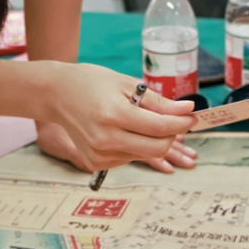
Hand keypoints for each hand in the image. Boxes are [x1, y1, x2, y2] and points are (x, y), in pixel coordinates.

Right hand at [43, 64, 196, 172]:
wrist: (56, 95)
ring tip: (137, 119)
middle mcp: (105, 139)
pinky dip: (135, 146)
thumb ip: (158, 102)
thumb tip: (188, 111)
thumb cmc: (92, 84)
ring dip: (152, 140)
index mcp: (113, 115)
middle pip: (157, 148)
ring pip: (145, 154)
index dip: (181, 123)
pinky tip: (121, 131)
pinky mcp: (96, 164)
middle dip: (172, 135)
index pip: (159, 128)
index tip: (193, 116)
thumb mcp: (127, 84)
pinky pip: (130, 157)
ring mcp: (99, 155)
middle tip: (175, 121)